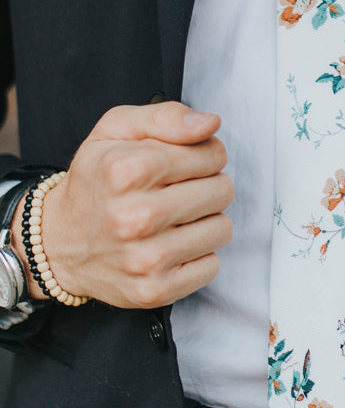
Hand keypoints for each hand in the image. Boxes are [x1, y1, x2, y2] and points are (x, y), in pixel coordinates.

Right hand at [12, 103, 233, 307]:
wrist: (59, 242)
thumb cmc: (97, 178)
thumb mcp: (117, 129)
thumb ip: (166, 116)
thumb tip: (210, 124)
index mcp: (125, 170)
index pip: (211, 155)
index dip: (207, 154)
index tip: (186, 161)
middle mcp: (134, 217)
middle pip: (221, 191)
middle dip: (208, 184)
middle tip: (179, 189)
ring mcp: (144, 259)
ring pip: (222, 228)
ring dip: (205, 220)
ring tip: (175, 217)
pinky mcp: (155, 291)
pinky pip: (212, 266)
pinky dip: (197, 254)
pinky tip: (170, 244)